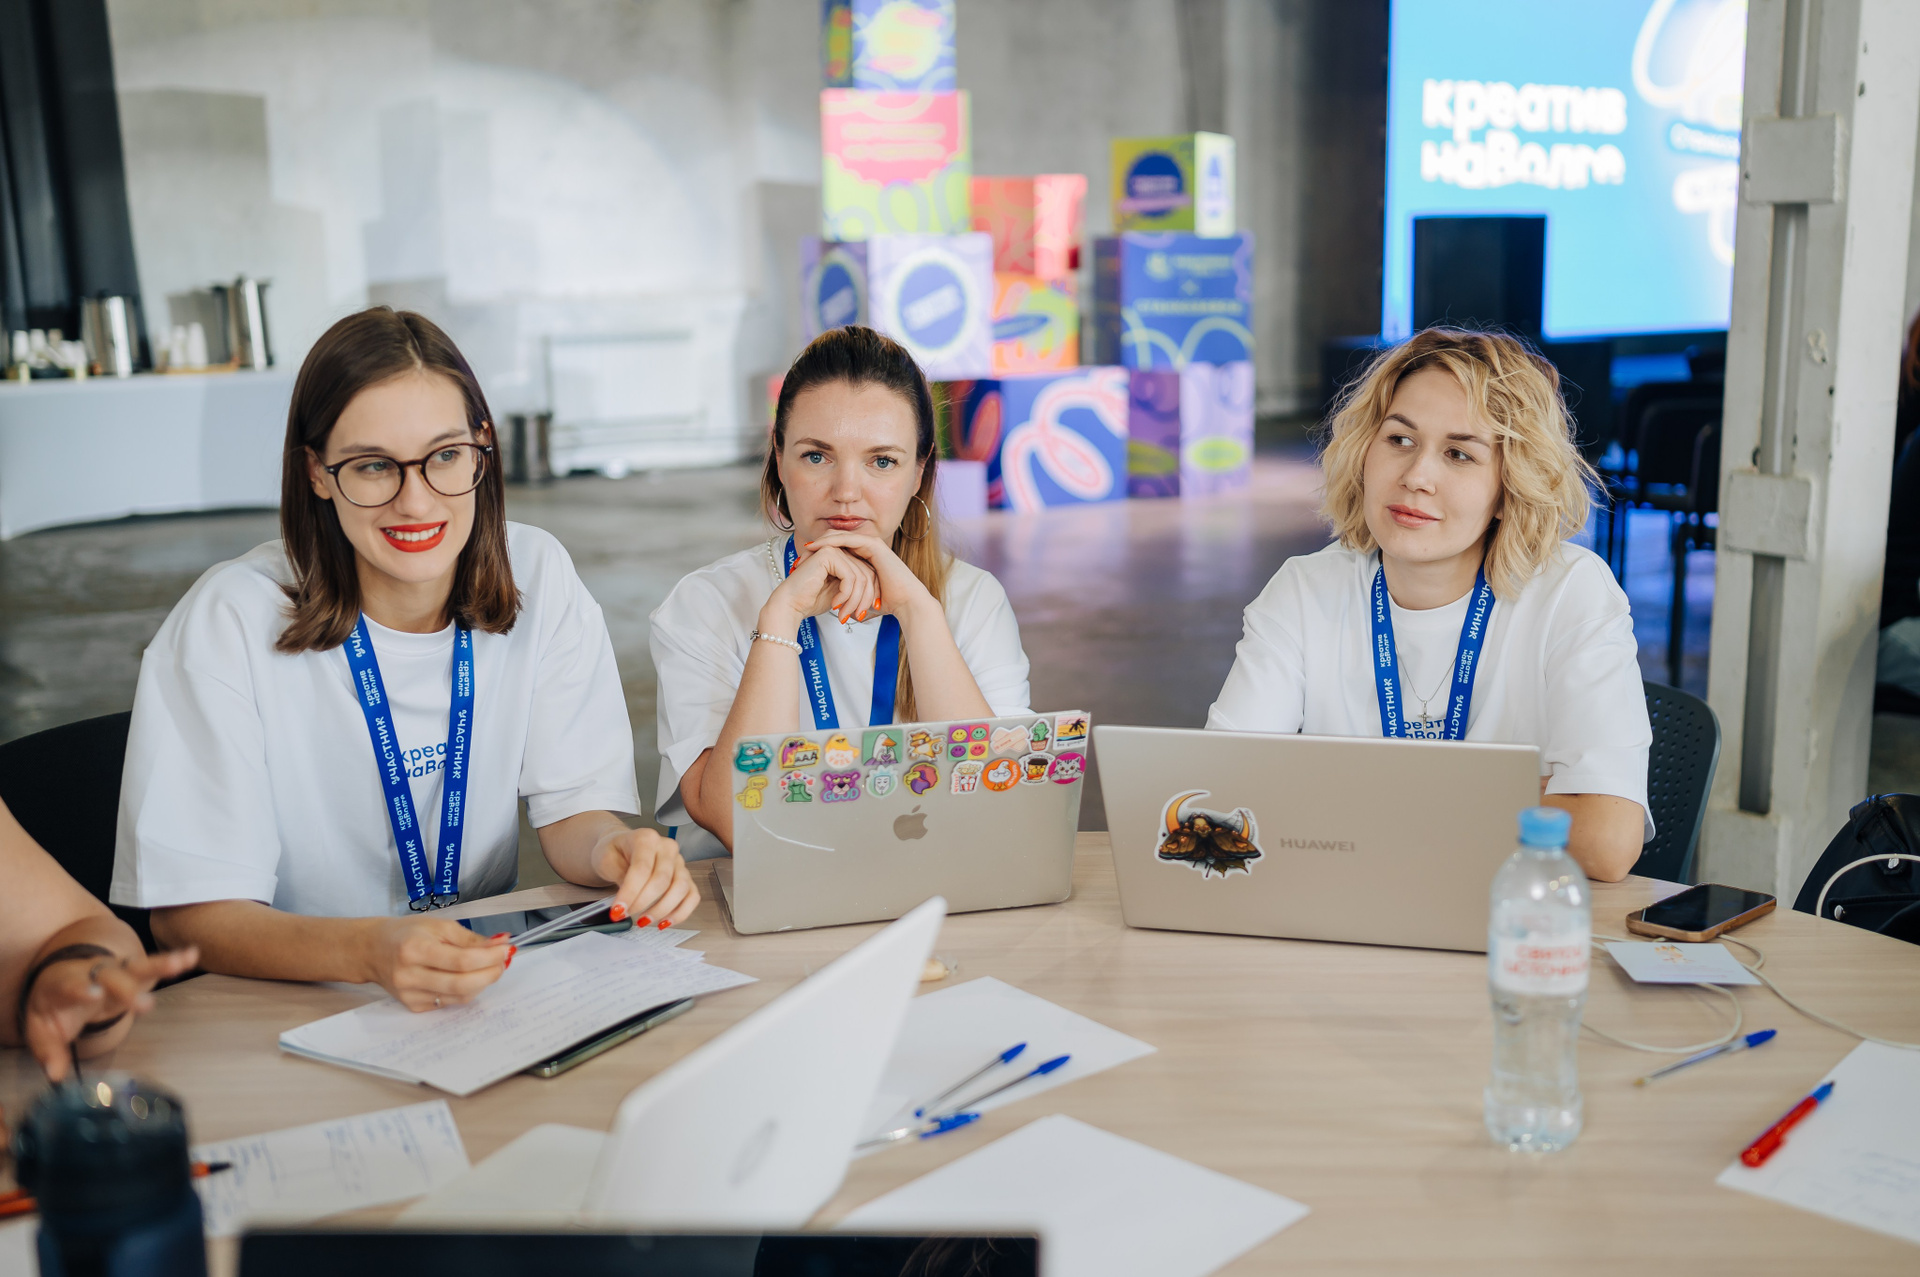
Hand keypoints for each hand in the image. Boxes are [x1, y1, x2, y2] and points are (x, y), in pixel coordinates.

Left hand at [22, 947, 199, 1081]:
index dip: (83, 989)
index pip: (71, 985)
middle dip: (129, 990)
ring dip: (159, 965)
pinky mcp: (132, 971)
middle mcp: (92, 972)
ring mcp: (114, 969)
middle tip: (145, 1006)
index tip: (95, 994)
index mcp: (63, 984)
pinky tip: (192, 955)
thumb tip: (57, 1075)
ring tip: (181, 963)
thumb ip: (48, 1050)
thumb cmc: (53, 1006)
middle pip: (111, 977)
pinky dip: (173, 959)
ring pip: (136, 965)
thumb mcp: (40, 1029)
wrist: (60, 979)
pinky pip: (152, 964)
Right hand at [364, 916, 512, 1011]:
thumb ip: (470, 938)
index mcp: (414, 950)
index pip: (461, 961)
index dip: (489, 957)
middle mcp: (410, 976)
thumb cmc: (407, 933)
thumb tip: (501, 944)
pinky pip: (449, 1003)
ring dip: (482, 983)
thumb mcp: (438, 926)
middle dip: (491, 973)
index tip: (507, 949)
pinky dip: (466, 991)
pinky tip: (468, 977)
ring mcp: (410, 995)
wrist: (372, 950)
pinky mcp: (413, 1006)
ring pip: (459, 997)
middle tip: (503, 962)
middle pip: (462, 984)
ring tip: (489, 967)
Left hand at [593, 828, 698, 928]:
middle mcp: (667, 848)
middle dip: (643, 903)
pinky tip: (664, 922)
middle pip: (662, 880)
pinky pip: (692, 896)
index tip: (618, 910)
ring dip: (662, 910)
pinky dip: (681, 913)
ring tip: (643, 921)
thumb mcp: (606, 859)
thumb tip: (629, 899)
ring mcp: (679, 862)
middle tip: (625, 914)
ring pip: (681, 889)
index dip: (631, 892)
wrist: (621, 849)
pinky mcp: (685, 877)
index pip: (642, 868)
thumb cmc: (615, 853)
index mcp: (647, 838)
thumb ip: (619, 876)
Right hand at [765, 543, 879, 628]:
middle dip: (865, 599)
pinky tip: (836, 605)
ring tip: (846, 616)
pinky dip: (846, 595)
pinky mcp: (828, 554)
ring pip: (861, 577)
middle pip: (867, 574)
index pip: (867, 573)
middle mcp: (839, 550)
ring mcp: (833, 549)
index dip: (871, 594)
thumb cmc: (812, 601)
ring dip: (855, 601)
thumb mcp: (842, 594)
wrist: (790, 605)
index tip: (866, 614)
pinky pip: (850, 577)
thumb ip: (856, 588)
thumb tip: (876, 593)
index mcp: (843, 558)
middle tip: (859, 617)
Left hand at [800, 532, 936, 626]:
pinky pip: (847, 539)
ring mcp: (871, 544)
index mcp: (864, 558)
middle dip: (816, 548)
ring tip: (804, 551)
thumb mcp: (861, 599)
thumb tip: (841, 611)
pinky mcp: (873, 544)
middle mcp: (867, 548)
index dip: (819, 556)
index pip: (837, 551)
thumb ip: (851, 598)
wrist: (907, 603)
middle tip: (799, 557)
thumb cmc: (888, 604)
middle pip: (835, 542)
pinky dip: (830, 542)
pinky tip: (817, 546)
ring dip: (821, 543)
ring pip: (839, 537)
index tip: (802, 566)